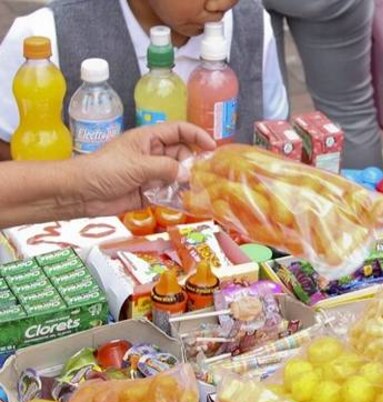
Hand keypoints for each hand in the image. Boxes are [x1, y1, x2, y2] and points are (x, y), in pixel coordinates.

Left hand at [74, 122, 215, 216]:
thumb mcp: (138, 165)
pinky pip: (169, 193)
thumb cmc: (104, 170)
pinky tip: (186, 202)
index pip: (179, 131)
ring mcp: (151, 174)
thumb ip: (166, 169)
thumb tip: (189, 174)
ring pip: (177, 175)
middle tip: (204, 176)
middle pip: (182, 155)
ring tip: (198, 191)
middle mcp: (152, 154)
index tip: (212, 147)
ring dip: (187, 183)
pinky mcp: (148, 193)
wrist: (81, 193)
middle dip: (193, 164)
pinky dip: (178, 197)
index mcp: (148, 139)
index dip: (197, 136)